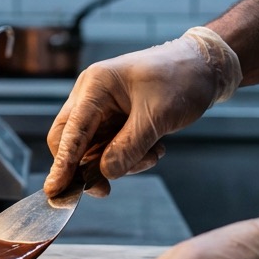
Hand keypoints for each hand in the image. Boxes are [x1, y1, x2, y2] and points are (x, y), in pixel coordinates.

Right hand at [44, 27, 241, 196]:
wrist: (204, 67)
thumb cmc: (181, 79)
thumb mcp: (157, 117)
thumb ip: (129, 147)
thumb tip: (105, 174)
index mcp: (96, 86)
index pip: (71, 130)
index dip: (63, 163)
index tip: (55, 190)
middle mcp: (91, 96)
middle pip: (71, 141)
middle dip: (88, 166)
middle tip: (103, 190)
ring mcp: (102, 108)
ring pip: (93, 149)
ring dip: (119, 161)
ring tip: (152, 154)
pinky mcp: (115, 119)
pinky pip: (110, 147)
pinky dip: (130, 156)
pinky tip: (153, 148)